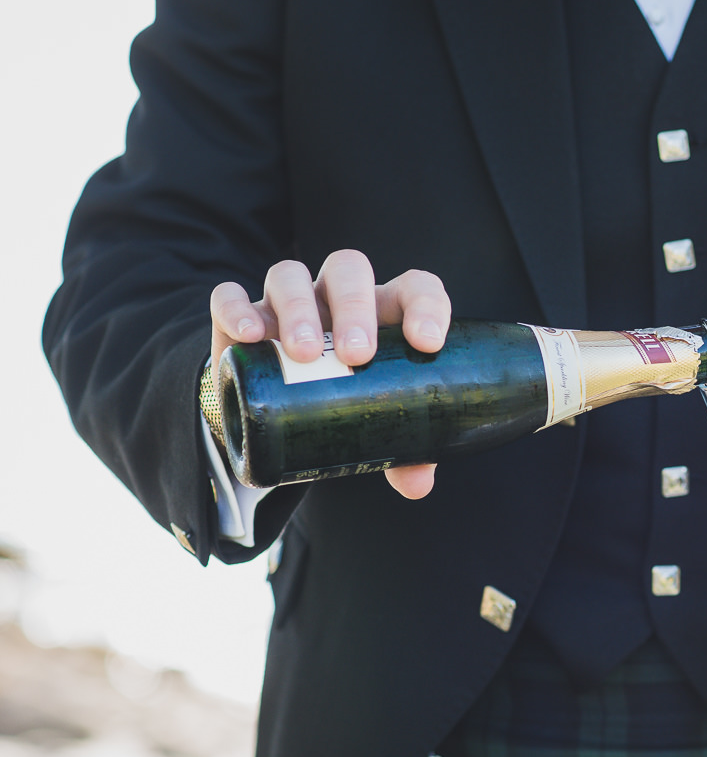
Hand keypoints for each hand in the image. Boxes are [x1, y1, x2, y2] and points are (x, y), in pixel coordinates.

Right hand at [209, 250, 451, 497]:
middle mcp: (336, 298)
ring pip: (290, 276)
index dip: (426, 305)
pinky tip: (249, 336)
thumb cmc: (342, 407)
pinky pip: (230, 296)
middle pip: (347, 272)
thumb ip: (402, 454)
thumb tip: (417, 485)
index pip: (413, 288)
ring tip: (303, 355)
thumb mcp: (372, 427)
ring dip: (299, 309)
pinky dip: (237, 309)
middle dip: (354, 307)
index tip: (427, 343)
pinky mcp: (240, 317)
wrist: (274, 415)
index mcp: (384, 313)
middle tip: (356, 354)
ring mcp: (287, 302)